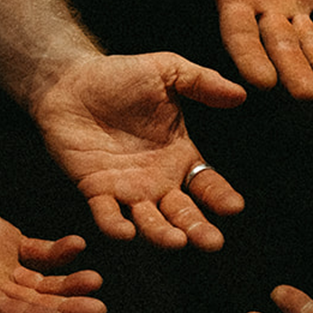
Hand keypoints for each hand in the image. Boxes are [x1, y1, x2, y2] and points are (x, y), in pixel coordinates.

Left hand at [29, 53, 247, 250]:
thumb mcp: (167, 70)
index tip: (233, 208)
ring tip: (176, 242)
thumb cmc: (120, 75)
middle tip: (212, 242)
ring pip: (149, 220)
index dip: (221, 197)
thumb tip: (241, 94)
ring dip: (162, 234)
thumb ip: (202, 82)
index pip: (207, 184)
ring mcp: (127, 189)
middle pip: (183, 212)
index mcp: (179, 156)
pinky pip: (108, 214)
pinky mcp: (96, 190)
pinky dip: (116, 225)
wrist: (71, 81)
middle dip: (198, 228)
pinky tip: (127, 231)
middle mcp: (157, 180)